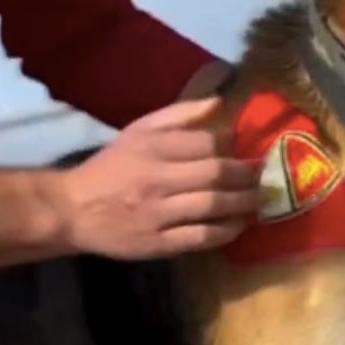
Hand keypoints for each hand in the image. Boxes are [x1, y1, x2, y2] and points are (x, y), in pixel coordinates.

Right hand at [61, 96, 261, 259]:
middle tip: (270, 177)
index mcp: (153, 147)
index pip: (206, 143)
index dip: (235, 147)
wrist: (74, 208)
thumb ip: (179, 115)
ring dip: (245, 203)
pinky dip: (225, 231)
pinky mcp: (157, 242)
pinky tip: (241, 225)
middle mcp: (157, 178)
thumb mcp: (139, 130)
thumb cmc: (111, 167)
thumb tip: (219, 102)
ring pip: (212, 206)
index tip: (254, 149)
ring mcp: (157, 213)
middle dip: (249, 175)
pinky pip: (200, 237)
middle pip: (216, 175)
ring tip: (264, 200)